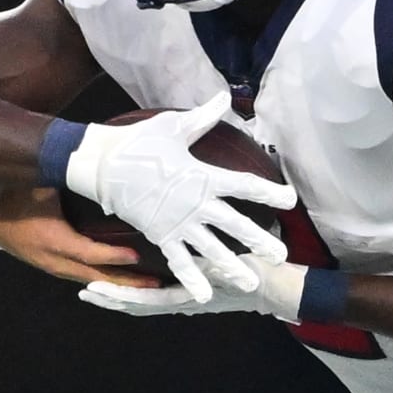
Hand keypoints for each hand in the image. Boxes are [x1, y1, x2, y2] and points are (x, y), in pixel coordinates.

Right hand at [0, 187, 163, 285]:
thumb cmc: (13, 196)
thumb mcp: (38, 182)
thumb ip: (64, 174)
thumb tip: (93, 159)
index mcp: (52, 240)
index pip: (88, 253)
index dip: (112, 256)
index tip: (136, 256)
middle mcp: (55, 260)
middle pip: (95, 277)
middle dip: (126, 283)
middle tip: (155, 284)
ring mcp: (53, 267)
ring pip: (91, 281)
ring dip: (118, 285)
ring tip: (146, 285)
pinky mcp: (53, 267)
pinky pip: (83, 277)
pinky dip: (104, 280)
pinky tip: (122, 280)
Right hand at [65, 93, 294, 300]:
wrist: (102, 163)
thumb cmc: (138, 142)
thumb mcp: (173, 126)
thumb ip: (204, 117)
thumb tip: (225, 96)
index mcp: (203, 176)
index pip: (245, 185)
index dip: (270, 193)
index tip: (290, 200)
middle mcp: (196, 203)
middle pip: (235, 225)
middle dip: (260, 240)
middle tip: (280, 255)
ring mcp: (178, 223)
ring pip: (212, 249)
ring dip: (232, 266)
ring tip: (251, 282)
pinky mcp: (160, 234)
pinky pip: (179, 260)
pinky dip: (191, 278)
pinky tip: (203, 295)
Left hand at [79, 256, 306, 320]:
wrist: (277, 286)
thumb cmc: (255, 275)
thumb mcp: (231, 269)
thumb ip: (211, 268)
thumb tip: (193, 265)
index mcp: (187, 297)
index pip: (142, 299)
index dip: (116, 296)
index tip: (93, 289)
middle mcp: (182, 301)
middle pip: (137, 305)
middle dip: (110, 300)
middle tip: (84, 292)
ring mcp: (186, 299)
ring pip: (145, 301)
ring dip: (121, 296)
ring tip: (97, 288)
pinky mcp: (191, 292)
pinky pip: (159, 294)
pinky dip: (139, 291)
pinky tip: (129, 284)